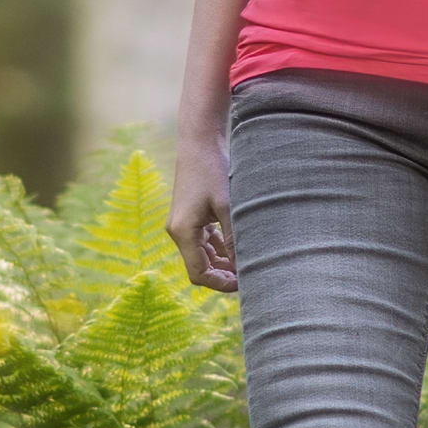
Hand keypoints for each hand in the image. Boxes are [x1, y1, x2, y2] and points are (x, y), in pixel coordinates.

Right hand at [169, 137, 238, 291]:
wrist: (198, 144)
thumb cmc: (212, 171)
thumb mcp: (227, 206)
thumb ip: (234, 238)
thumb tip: (244, 266)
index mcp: (182, 232)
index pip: (198, 273)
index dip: (220, 283)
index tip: (243, 283)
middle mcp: (177, 232)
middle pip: (199, 267)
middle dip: (222, 275)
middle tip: (249, 276)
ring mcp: (182, 225)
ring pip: (201, 256)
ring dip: (222, 262)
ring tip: (247, 264)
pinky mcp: (189, 218)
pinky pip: (203, 242)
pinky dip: (219, 248)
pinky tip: (237, 247)